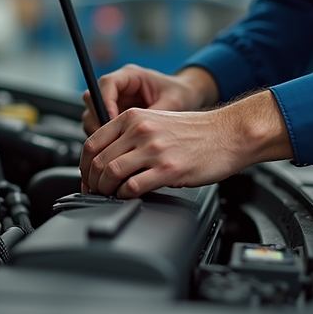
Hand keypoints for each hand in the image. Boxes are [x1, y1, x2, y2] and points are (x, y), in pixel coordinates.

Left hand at [79, 90, 293, 197]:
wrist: (229, 133)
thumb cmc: (197, 132)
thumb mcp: (156, 121)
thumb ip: (130, 136)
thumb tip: (106, 160)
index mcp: (133, 117)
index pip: (91, 142)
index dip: (82, 166)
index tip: (86, 179)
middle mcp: (140, 130)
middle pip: (97, 160)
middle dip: (91, 182)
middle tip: (95, 193)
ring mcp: (154, 149)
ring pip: (110, 173)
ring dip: (105, 190)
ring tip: (111, 196)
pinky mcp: (168, 168)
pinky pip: (133, 187)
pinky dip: (125, 195)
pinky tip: (130, 196)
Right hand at [82, 65, 218, 134]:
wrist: (186, 98)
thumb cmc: (180, 95)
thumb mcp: (172, 103)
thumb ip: (154, 115)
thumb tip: (139, 133)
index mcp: (130, 76)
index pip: (107, 84)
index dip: (104, 101)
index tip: (112, 120)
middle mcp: (118, 87)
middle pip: (92, 99)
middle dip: (98, 120)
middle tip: (111, 139)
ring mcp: (114, 102)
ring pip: (92, 115)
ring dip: (99, 132)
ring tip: (115, 147)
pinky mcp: (114, 116)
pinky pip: (100, 128)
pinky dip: (105, 140)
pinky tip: (118, 151)